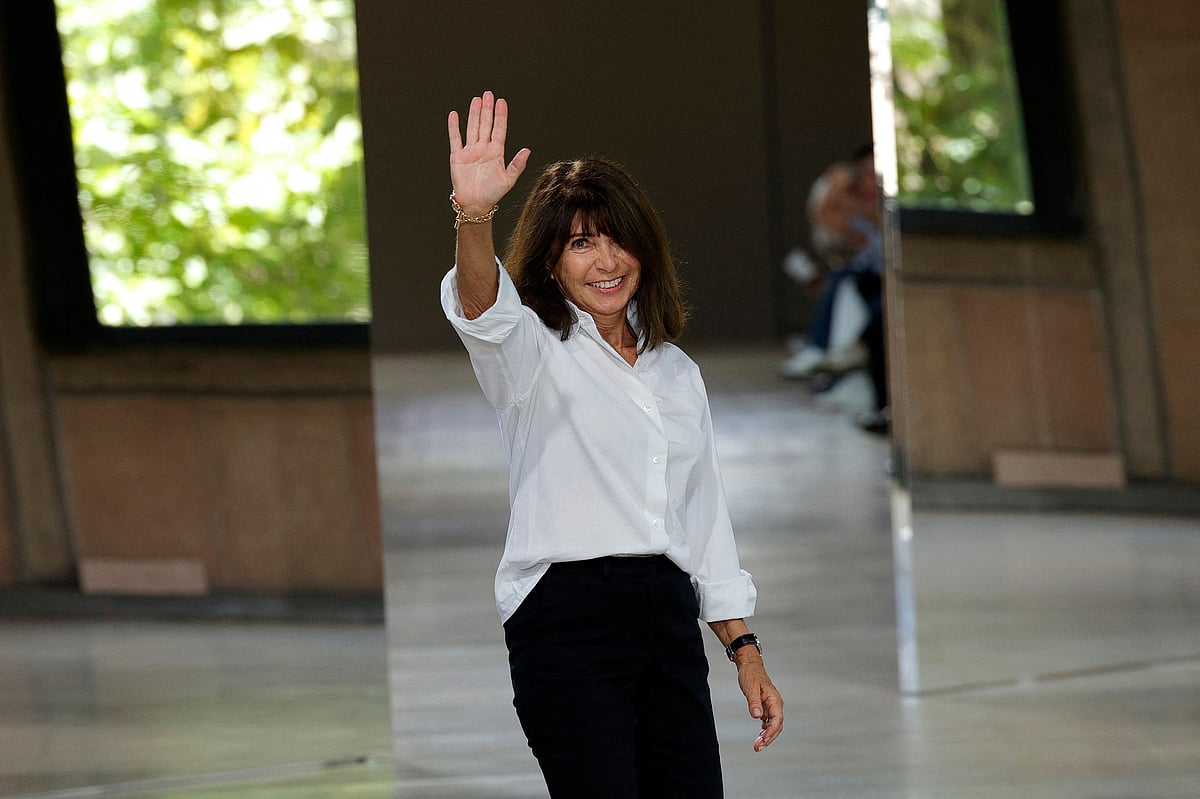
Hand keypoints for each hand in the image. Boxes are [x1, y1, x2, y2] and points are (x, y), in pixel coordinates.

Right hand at [447, 91, 530, 215]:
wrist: (474, 205)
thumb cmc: (492, 194)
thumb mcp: (508, 180)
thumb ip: (517, 164)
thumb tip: (528, 150)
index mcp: (496, 153)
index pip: (499, 130)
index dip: (500, 116)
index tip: (502, 102)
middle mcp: (483, 149)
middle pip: (486, 125)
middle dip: (487, 109)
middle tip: (488, 94)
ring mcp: (470, 151)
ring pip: (472, 128)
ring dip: (474, 114)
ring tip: (476, 100)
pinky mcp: (457, 156)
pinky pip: (455, 138)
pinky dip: (454, 127)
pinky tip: (455, 115)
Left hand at [737, 660, 783, 751]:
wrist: (750, 666)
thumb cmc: (750, 675)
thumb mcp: (750, 688)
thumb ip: (754, 702)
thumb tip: (757, 716)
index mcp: (774, 700)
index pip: (777, 720)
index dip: (771, 731)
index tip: (763, 740)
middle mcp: (776, 704)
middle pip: (776, 726)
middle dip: (769, 738)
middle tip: (757, 747)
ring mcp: (772, 707)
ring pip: (773, 726)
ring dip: (767, 736)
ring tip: (757, 745)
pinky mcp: (767, 707)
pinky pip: (769, 722)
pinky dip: (765, 730)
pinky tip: (760, 736)